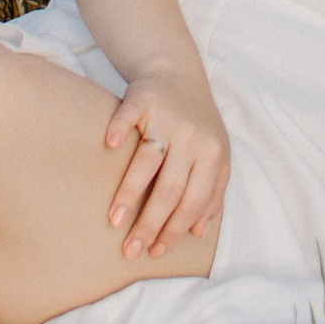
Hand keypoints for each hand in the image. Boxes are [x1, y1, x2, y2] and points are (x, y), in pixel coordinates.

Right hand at [101, 66, 229, 261]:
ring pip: (149, 161)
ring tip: (114, 220)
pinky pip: (129, 116)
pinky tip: (109, 146)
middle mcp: (193, 138)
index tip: (154, 252)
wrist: (177, 71)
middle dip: (150, 224)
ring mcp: (168, 118)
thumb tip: (199, 232)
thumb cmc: (195, 123)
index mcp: (214, 155)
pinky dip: (119, 129)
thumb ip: (212, 192)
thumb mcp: (215, 156)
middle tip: (131, 249)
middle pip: (171, 190)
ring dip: (130, 192)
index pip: (194, 202)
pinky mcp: (144, 98)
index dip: (174, 230)